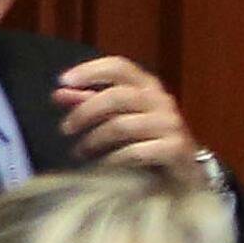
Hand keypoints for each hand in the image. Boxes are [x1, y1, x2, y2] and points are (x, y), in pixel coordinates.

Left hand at [53, 56, 205, 184]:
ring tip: (79, 152)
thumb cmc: (147, 142)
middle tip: (65, 129)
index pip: (119, 67)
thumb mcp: (118, 118)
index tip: (62, 81)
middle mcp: (161, 100)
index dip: (90, 71)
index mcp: (147, 87)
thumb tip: (59, 93)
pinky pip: (135, 153)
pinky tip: (101, 169)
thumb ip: (91, 104)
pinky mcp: (175, 149)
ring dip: (94, 140)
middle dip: (85, 112)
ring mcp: (170, 124)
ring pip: (123, 125)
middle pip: (117, 96)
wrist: (184, 175)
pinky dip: (113, 161)